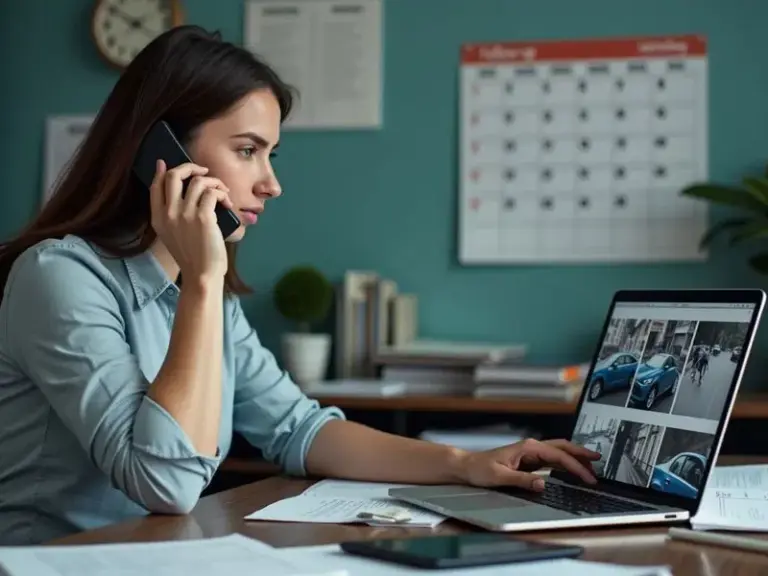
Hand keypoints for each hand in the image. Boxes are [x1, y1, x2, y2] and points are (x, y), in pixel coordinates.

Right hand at [149, 160, 233, 281]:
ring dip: (214, 182)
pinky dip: (222, 193)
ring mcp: (185, 214)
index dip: (160, 172)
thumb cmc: (193, 257)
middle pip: (174, 176)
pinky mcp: (203, 217)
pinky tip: (227, 204)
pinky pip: (212, 192)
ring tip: (222, 191)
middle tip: (203, 172)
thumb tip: (181, 194)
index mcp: (158, 218)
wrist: (202, 275)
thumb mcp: (173, 236)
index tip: (166, 163)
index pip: (155, 186)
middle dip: (190, 167)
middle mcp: (168, 214)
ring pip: (198, 181)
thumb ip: (172, 216)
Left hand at [456, 438, 599, 491]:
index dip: (576, 466)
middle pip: (562, 447)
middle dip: (581, 454)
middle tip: (599, 461)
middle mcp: (531, 447)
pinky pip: (552, 460)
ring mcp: (531, 453)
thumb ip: (523, 480)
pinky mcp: (529, 460)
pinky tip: (572, 470)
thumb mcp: (500, 476)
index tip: (588, 477)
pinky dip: (565, 463)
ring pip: (559, 452)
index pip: (558, 456)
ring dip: (575, 458)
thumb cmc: (480, 469)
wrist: (468, 466)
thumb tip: (543, 484)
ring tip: (591, 467)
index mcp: (527, 447)